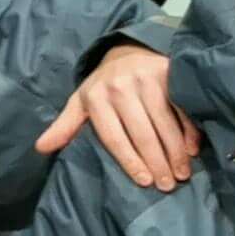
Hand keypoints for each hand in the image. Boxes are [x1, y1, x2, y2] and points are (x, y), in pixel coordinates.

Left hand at [35, 45, 195, 189]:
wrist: (128, 50)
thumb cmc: (104, 85)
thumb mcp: (81, 102)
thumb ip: (65, 125)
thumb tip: (41, 148)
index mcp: (95, 97)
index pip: (114, 136)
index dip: (129, 160)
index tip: (143, 182)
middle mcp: (120, 87)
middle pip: (141, 133)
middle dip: (157, 163)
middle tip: (168, 186)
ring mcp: (146, 78)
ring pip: (164, 123)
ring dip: (175, 152)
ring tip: (182, 174)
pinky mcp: (169, 72)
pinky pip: (181, 107)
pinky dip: (189, 130)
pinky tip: (193, 150)